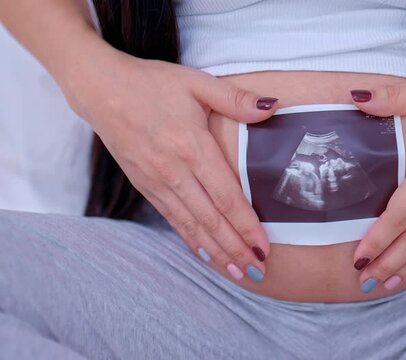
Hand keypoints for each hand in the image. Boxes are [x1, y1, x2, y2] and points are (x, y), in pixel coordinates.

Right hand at [69, 53, 277, 280]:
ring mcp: (156, 181)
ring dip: (215, 251)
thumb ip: (235, 99)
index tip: (264, 247)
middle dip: (235, 248)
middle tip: (256, 270)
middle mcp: (174, 170)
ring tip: (236, 273)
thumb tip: (273, 108)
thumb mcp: (196, 82)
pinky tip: (204, 253)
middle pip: (211, 219)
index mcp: (191, 146)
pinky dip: (190, 239)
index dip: (247, 226)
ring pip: (191, 225)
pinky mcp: (144, 186)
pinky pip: (172, 218)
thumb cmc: (152, 83)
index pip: (226, 196)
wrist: (99, 89)